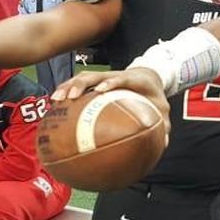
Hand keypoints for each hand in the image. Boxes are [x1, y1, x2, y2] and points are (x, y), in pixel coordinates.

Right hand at [51, 68, 170, 133]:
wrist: (149, 76)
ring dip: (67, 87)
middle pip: (93, 76)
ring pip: (81, 79)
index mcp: (131, 79)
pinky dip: (66, 94)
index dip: (111, 83)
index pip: (120, 78)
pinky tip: (56, 108)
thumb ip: (163, 124)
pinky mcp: (95, 82)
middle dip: (79, 85)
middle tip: (69, 97)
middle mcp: (113, 76)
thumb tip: (163, 143)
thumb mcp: (162, 108)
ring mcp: (102, 78)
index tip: (101, 91)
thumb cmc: (154, 95)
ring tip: (55, 100)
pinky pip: (78, 87)